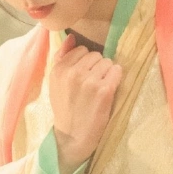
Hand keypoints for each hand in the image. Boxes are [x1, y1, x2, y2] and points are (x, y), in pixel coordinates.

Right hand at [48, 33, 122, 173]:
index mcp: (59, 69)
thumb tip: (71, 37)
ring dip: (107, 73)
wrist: (72, 137)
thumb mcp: (55, 82)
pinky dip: (116, 78)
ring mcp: (89, 81)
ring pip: (107, 62)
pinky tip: (109, 90)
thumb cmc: (65, 108)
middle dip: (96, 67)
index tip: (83, 76)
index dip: (85, 62)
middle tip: (92, 84)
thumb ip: (61, 57)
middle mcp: (73, 73)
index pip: (81, 50)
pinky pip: (117, 71)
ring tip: (99, 88)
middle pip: (95, 55)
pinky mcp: (104, 90)